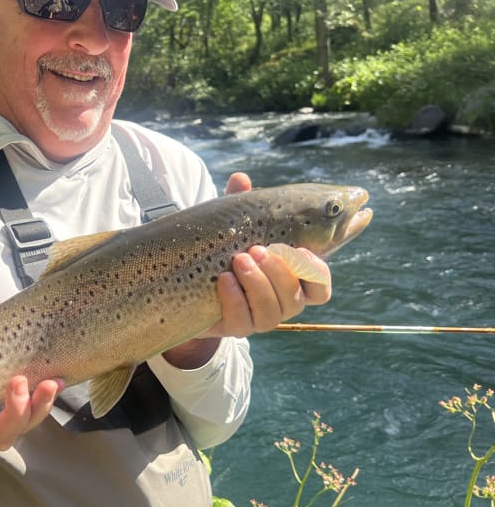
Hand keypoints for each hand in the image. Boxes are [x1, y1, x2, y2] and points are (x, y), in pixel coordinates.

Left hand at [162, 172, 331, 367]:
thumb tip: (240, 179)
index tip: (299, 250)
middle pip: (297, 298)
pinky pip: (242, 320)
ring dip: (257, 284)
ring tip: (238, 260)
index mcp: (290, 280)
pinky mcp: (234, 328)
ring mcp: (258, 319)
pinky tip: (223, 279)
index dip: (316, 272)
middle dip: (280, 272)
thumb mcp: (231, 227)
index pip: (320, 286)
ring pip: (273, 312)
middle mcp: (280, 303)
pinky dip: (234, 298)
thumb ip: (240, 205)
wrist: (185, 283)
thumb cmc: (221, 250)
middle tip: (257, 249)